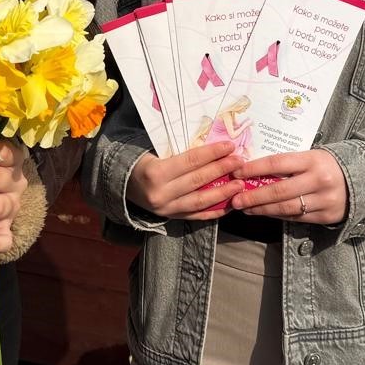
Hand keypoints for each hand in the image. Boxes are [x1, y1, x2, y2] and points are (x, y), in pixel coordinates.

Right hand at [127, 140, 243, 220]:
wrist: (123, 185)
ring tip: (240, 185)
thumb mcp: (156, 152)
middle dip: (222, 170)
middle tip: (240, 162)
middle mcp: (161, 193)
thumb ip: (181, 152)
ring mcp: (166, 209)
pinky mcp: (171, 218)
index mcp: (155, 172)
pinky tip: (229, 205)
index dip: (212, 153)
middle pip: (198, 180)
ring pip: (200, 201)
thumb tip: (212, 146)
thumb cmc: (143, 163)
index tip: (230, 146)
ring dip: (223, 193)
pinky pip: (197, 216)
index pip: (190, 161)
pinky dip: (214, 211)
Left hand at [228, 150, 348, 224]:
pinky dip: (278, 215)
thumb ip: (289, 163)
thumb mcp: (312, 156)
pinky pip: (296, 217)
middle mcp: (319, 180)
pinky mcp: (326, 216)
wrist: (363, 180)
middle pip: (279, 190)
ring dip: (262, 209)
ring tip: (246, 209)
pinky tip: (265, 213)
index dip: (254, 168)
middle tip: (235, 200)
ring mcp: (324, 200)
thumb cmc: (328, 165)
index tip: (236, 172)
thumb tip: (253, 169)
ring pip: (286, 208)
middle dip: (253, 196)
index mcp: (313, 159)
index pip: (277, 163)